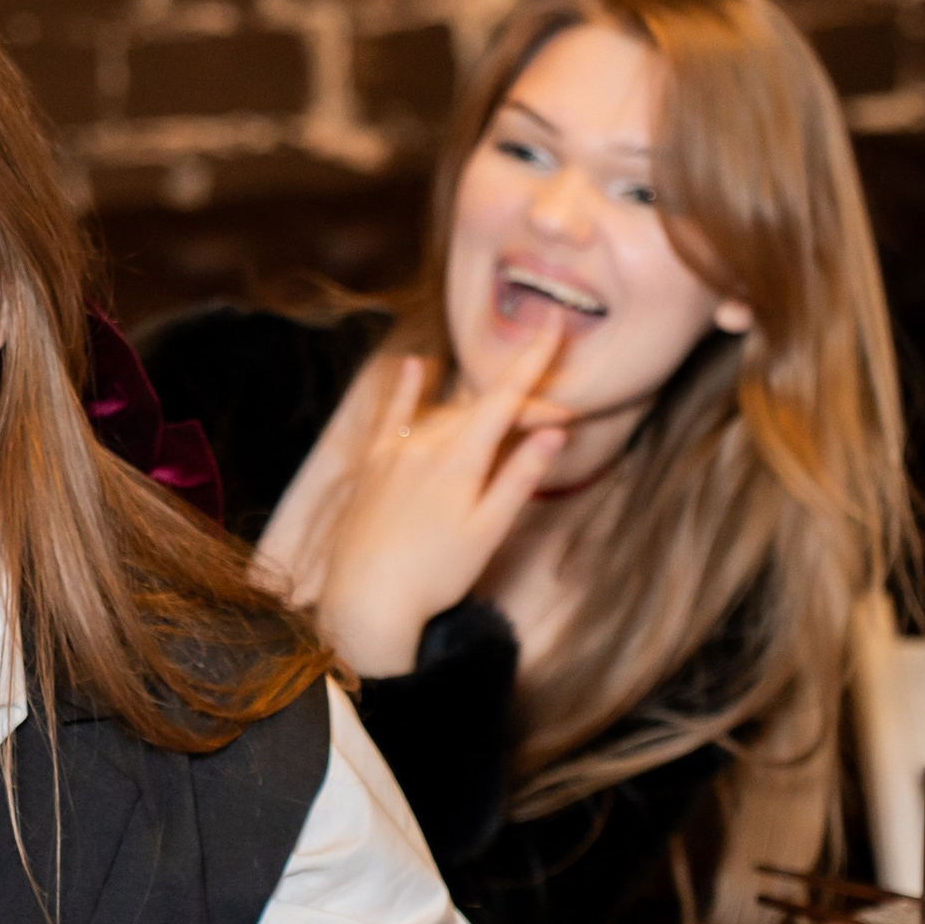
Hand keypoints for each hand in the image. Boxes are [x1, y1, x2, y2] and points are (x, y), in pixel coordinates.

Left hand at [300, 320, 568, 678]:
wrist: (365, 599)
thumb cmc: (434, 574)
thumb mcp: (488, 530)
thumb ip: (520, 477)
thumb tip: (554, 432)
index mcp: (459, 457)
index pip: (505, 396)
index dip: (533, 359)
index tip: (556, 324)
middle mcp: (424, 443)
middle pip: (481, 407)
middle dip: (522, 405)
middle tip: (559, 417)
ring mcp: (394, 451)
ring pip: (446, 414)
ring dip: (481, 411)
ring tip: (513, 418)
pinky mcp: (372, 466)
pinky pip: (392, 417)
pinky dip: (406, 390)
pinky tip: (415, 365)